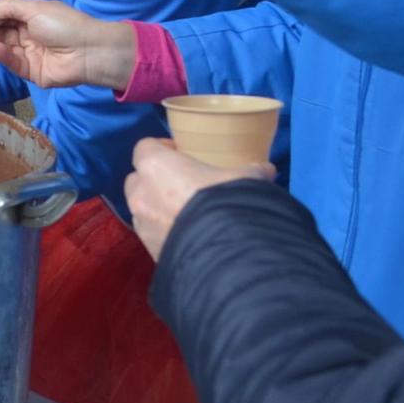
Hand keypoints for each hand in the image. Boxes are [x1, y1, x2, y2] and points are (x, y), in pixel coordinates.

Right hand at [0, 0, 137, 89]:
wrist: (90, 51)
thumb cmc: (65, 24)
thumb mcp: (35, 8)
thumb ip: (7, 7)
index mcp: (32, 16)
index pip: (3, 16)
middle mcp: (30, 34)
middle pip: (1, 32)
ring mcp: (30, 54)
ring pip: (4, 48)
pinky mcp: (32, 72)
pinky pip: (13, 63)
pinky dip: (2, 55)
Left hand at [125, 137, 276, 259]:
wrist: (224, 255)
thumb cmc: (226, 202)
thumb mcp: (245, 179)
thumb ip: (252, 171)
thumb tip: (266, 170)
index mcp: (155, 166)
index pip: (145, 147)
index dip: (161, 149)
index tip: (181, 154)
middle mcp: (140, 193)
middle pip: (138, 179)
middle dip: (154, 180)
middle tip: (182, 184)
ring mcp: (141, 225)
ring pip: (142, 209)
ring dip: (157, 208)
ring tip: (186, 215)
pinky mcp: (149, 251)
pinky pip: (152, 236)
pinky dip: (164, 233)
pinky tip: (189, 237)